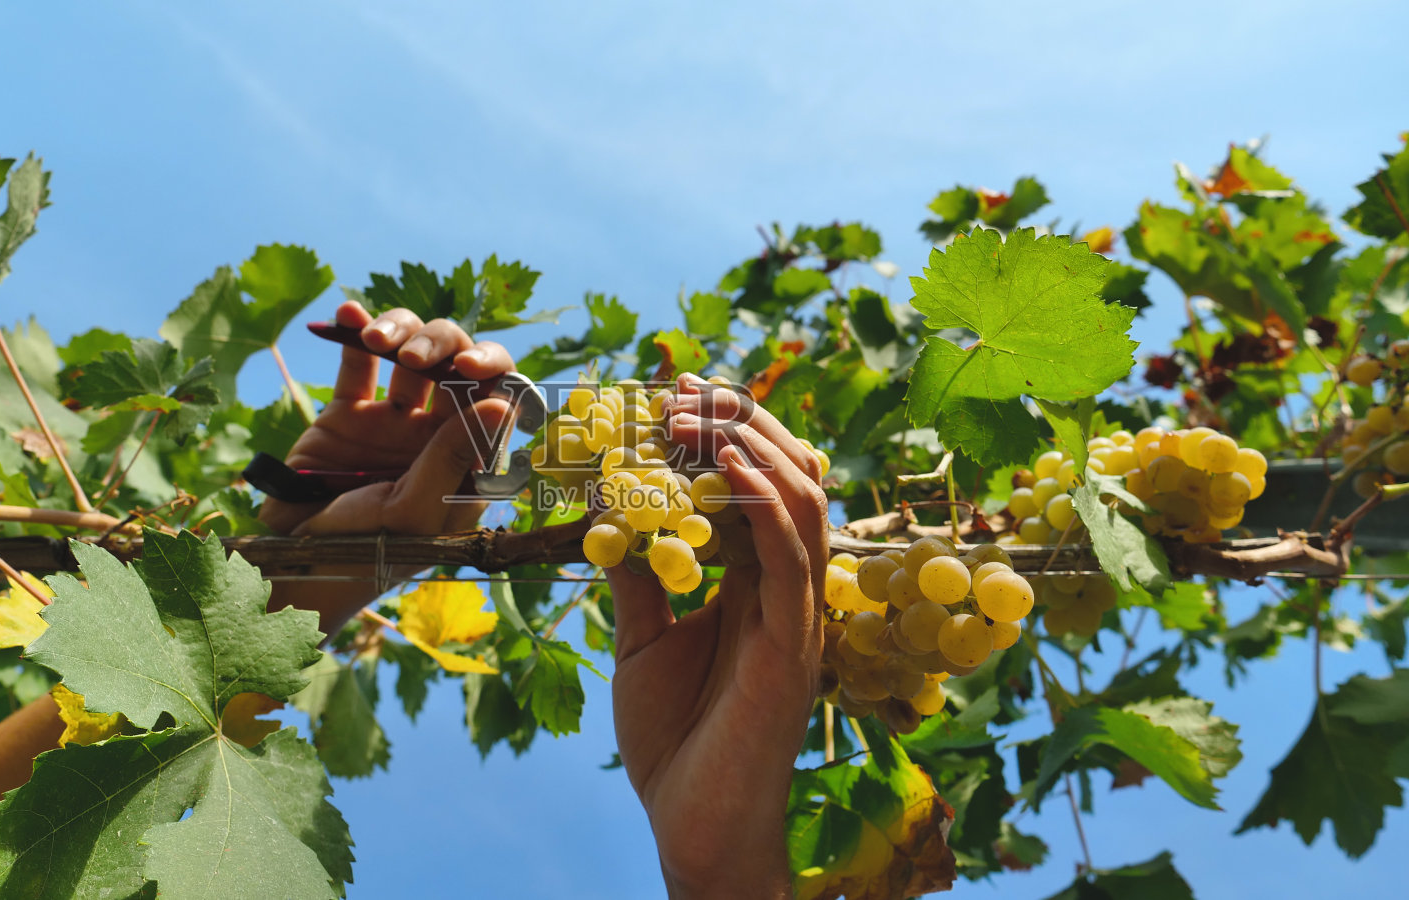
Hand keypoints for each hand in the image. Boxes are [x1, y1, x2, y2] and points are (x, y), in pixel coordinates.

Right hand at [258, 301, 515, 632]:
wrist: (295, 561)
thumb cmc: (367, 550)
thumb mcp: (415, 511)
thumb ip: (453, 457)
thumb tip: (503, 403)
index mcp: (468, 459)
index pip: (500, 397)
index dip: (494, 370)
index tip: (470, 368)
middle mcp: (438, 433)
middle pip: (457, 363)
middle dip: (443, 344)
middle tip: (415, 358)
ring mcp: (393, 420)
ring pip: (411, 353)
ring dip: (401, 331)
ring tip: (376, 340)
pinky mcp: (348, 412)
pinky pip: (358, 362)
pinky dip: (356, 331)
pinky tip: (350, 313)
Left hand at [607, 374, 827, 898]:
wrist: (692, 824)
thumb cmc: (674, 740)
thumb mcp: (643, 641)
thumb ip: (638, 577)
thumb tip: (608, 514)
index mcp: (755, 585)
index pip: (754, 487)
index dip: (719, 435)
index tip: (671, 395)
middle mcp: (787, 590)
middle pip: (788, 479)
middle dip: (738, 424)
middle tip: (683, 391)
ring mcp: (798, 615)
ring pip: (803, 503)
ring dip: (750, 447)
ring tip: (696, 416)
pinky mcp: (794, 645)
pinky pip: (792, 556)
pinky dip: (765, 500)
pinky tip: (724, 463)